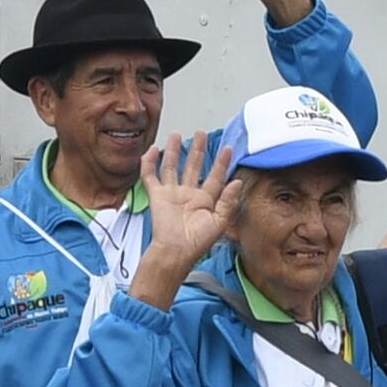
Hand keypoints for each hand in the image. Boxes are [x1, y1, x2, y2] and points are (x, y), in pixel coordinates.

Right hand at [139, 127, 240, 291]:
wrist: (175, 251)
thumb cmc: (197, 242)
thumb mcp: (219, 222)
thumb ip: (228, 201)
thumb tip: (237, 182)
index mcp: (205, 201)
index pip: (215, 177)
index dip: (222, 163)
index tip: (228, 149)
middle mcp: (188, 194)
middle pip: (193, 167)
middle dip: (198, 150)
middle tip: (201, 134)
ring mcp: (172, 194)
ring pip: (172, 167)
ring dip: (175, 151)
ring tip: (177, 135)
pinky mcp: (157, 196)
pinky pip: (151, 176)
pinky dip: (150, 163)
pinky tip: (153, 150)